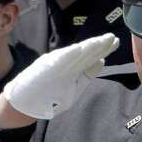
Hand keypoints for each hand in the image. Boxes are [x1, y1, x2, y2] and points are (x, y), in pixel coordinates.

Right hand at [2, 33, 118, 119]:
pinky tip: (78, 49)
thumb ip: (86, 75)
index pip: (91, 57)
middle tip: (112, 37)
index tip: (116, 42)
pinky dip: (67, 55)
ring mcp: (55, 66)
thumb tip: (102, 62)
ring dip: (86, 48)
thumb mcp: (73, 87)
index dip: (104, 49)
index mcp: (73, 69)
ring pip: (74, 55)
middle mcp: (65, 64)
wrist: (25, 103)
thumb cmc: (48, 96)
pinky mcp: (45, 69)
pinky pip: (57, 62)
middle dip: (99, 46)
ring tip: (100, 40)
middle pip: (85, 54)